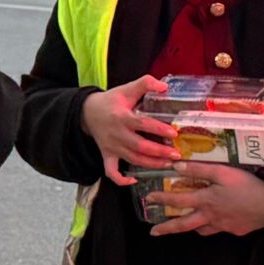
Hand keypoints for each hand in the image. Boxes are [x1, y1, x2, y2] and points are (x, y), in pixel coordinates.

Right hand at [80, 75, 177, 189]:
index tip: (174, 133)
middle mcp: (117, 134)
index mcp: (122, 117)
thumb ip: (145, 83)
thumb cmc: (111, 101)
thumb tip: (164, 85)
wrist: (87, 112)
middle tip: (176, 154)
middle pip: (139, 147)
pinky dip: (121, 179)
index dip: (158, 129)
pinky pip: (111, 171)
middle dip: (159, 152)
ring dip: (151, 164)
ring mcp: (111, 147)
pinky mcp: (107, 155)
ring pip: (132, 159)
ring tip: (168, 164)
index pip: (141, 124)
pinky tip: (134, 181)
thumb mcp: (126, 89)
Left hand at [146, 163, 263, 237]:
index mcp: (205, 200)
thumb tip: (176, 166)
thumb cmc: (247, 185)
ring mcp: (223, 226)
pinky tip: (217, 220)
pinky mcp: (236, 230)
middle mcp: (210, 216)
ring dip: (191, 227)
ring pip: (201, 230)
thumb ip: (199, 170)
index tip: (149, 199)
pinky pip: (219, 230)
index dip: (162, 199)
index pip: (177, 200)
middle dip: (167, 228)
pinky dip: (213, 226)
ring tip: (186, 224)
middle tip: (154, 232)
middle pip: (183, 225)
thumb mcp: (222, 172)